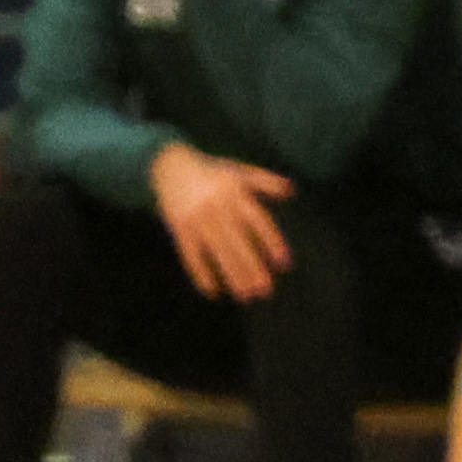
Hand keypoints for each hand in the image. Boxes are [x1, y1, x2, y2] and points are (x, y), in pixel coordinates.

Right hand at [152, 141, 292, 302]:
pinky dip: (200, 274)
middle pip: (238, 241)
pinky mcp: (180, 227)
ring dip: (232, 275)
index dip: (272, 242)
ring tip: (245, 296)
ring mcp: (197, 217)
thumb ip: (265, 181)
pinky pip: (191, 255)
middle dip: (252, 267)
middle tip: (265, 290)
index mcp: (235, 192)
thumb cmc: (212, 172)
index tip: (284, 263)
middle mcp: (217, 205)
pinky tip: (212, 292)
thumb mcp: (238, 171)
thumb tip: (291, 190)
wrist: (170, 166)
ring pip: (217, 251)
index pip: (258, 221)